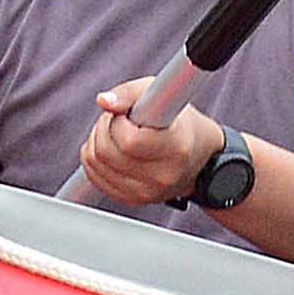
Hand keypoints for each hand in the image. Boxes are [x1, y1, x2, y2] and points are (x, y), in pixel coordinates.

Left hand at [75, 83, 225, 208]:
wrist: (201, 158)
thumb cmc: (180, 123)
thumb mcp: (161, 93)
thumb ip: (129, 93)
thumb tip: (104, 101)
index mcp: (176, 148)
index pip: (128, 140)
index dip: (120, 121)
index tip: (131, 114)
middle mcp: (163, 177)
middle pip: (105, 151)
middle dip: (105, 127)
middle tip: (123, 119)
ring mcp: (147, 194)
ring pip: (94, 163)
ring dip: (98, 141)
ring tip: (121, 133)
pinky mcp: (131, 201)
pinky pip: (93, 176)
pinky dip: (95, 159)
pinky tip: (116, 150)